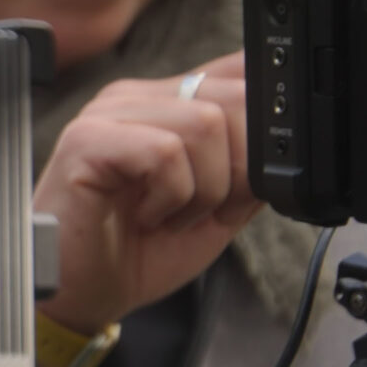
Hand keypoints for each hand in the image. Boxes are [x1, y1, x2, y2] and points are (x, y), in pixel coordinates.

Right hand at [35, 52, 261, 344]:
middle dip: (242, 167)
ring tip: (173, 216)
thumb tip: (285, 146)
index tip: (253, 178)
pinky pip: (165, 153)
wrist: (81, 294)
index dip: (264, 124)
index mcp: (167, 102)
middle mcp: (137, 97)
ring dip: (205, 188)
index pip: (238, 72)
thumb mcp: (217, 206)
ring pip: (205, 123)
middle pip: (234, 95)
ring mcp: (108, 113)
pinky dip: (171, 196)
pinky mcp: (86, 140)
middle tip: (208, 209)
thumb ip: (250, 167)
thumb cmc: (136, 249)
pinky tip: (149, 217)